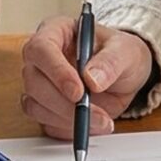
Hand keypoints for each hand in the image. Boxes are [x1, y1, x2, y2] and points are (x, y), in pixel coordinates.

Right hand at [19, 15, 154, 140]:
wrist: (125, 76)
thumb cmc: (120, 54)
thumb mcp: (125, 51)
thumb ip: (110, 62)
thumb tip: (92, 79)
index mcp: (56, 31)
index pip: (42, 48)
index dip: (56, 71)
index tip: (78, 91)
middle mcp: (42, 57)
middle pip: (34, 81)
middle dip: (63, 102)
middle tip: (93, 112)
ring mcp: (40, 83)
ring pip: (36, 105)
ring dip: (67, 118)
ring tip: (101, 120)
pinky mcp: (44, 107)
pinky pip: (45, 122)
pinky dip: (67, 128)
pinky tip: (90, 124)